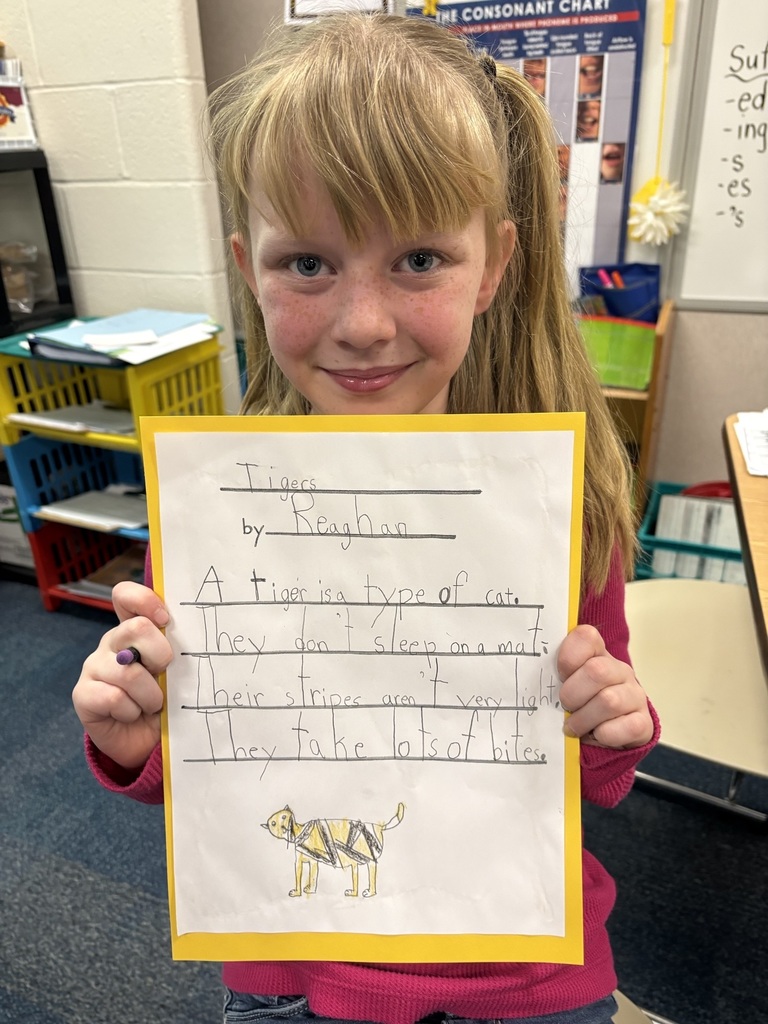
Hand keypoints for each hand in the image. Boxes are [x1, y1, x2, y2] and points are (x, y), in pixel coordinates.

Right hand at [72, 581, 171, 769]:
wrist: (147, 744)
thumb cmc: (167, 702)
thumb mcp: (176, 673)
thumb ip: (177, 652)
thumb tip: (193, 638)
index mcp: (133, 630)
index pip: (126, 596)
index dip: (144, 599)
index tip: (166, 619)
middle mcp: (112, 643)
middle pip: (135, 628)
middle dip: (160, 655)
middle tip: (165, 675)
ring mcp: (94, 667)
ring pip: (128, 671)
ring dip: (150, 696)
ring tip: (153, 705)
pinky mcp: (83, 694)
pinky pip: (112, 697)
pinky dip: (131, 711)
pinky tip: (131, 715)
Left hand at [557, 624, 652, 748]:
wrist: (608, 737)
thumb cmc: (580, 706)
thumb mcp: (566, 685)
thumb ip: (553, 674)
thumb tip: (526, 672)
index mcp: (598, 654)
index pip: (586, 637)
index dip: (567, 657)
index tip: (559, 676)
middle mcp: (620, 670)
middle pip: (596, 671)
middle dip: (572, 694)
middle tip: (565, 706)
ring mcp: (635, 696)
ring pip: (609, 701)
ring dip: (584, 719)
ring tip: (574, 727)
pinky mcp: (644, 723)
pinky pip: (626, 727)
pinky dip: (605, 735)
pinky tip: (597, 735)